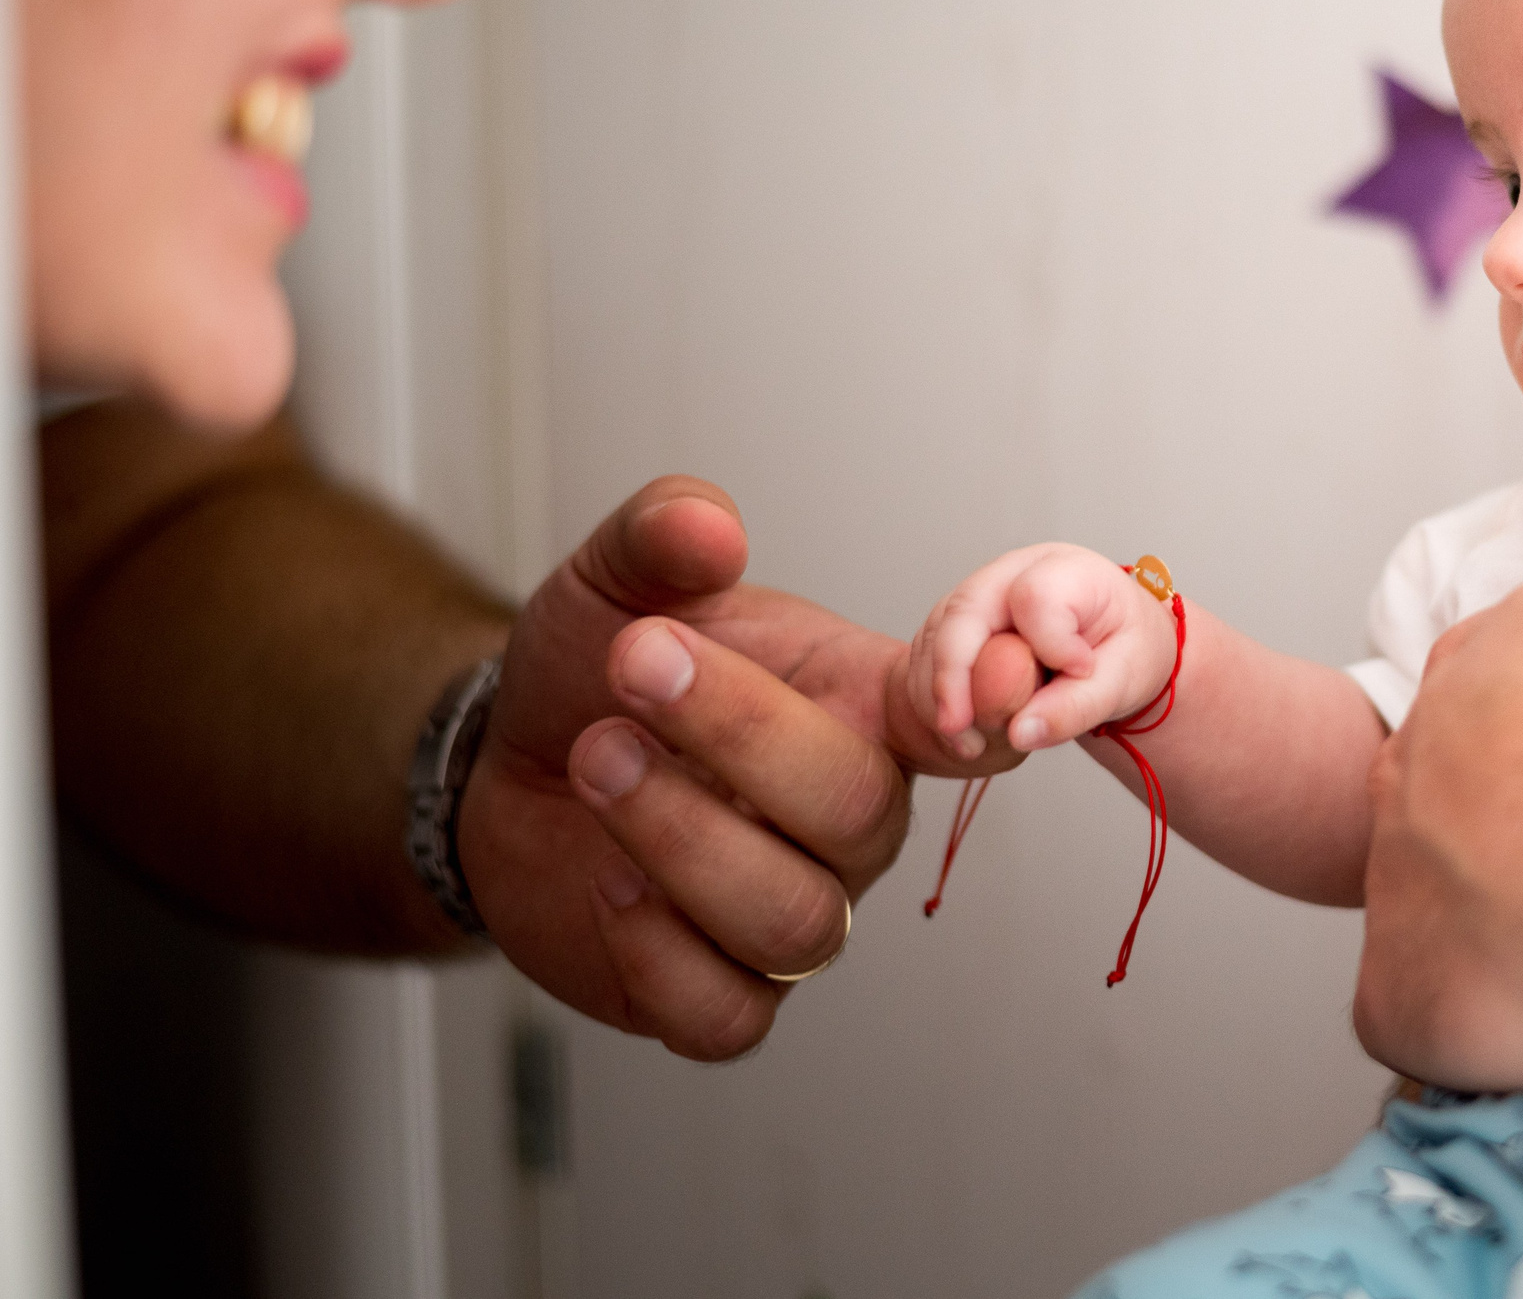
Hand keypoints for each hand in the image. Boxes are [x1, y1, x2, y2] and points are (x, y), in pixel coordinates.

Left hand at [455, 476, 1028, 1060]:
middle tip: (634, 664)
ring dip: (681, 836)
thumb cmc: (602, 670)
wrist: (510, 763)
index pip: (965, 717)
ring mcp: (794, 909)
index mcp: (865, 712)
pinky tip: (606, 883)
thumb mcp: (622, 579)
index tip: (992, 674)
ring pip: (797, 922)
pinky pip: (729, 1014)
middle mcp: (850, 822)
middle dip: (739, 734)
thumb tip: (708, 526)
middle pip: (856, 809)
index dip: (990, 706)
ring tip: (594, 757)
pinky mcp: (718, 993)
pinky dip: (658, 953)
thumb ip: (663, 532)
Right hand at [908, 542, 1178, 758]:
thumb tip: (1021, 732)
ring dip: (941, 697)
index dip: (1049, 641)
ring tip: (972, 744)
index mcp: (1066, 570)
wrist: (1115, 645)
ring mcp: (979, 597)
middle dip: (954, 676)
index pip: (1035, 595)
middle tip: (960, 732)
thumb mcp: (1123, 680)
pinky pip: (925, 659)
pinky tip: (964, 732)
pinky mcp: (956, 627)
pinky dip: (935, 700)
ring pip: (936, 637)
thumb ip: (1076, 707)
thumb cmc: (1125, 648)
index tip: (1079, 672)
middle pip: (964, 610)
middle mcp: (1013, 573)